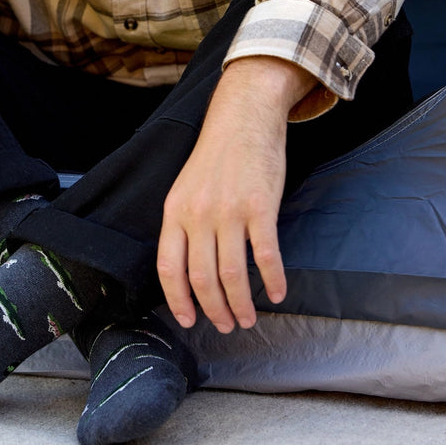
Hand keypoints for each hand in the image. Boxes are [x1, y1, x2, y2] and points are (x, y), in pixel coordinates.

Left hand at [156, 56, 315, 332]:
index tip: (188, 320)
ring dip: (241, 303)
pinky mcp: (260, 207)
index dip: (177, 300)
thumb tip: (188, 269)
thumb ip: (184, 225)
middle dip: (214, 310)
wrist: (242, 119)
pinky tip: (276, 293)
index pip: (169, 268)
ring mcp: (229, 211)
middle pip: (202, 278)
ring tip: (248, 317)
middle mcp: (198, 214)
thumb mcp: (185, 189)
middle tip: (226, 325)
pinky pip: (266, 256)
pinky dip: (273, 280)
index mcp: (174, 211)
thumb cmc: (215, 157)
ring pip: (233, 274)